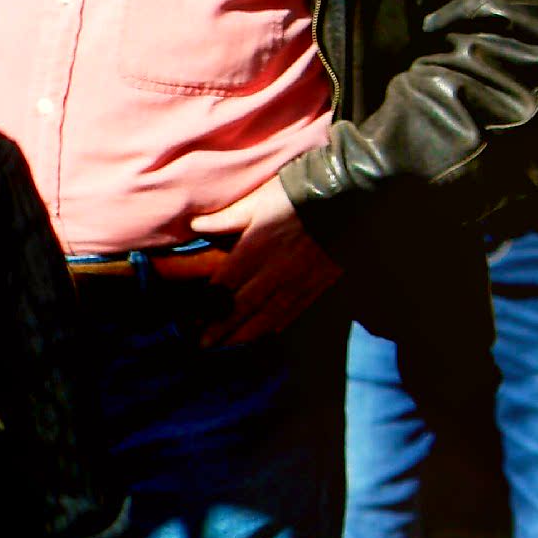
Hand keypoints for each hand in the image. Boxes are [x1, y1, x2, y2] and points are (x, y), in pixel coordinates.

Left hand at [190, 178, 340, 345]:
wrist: (345, 195)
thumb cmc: (295, 193)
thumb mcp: (256, 199)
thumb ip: (225, 218)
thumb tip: (195, 225)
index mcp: (255, 248)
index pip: (225, 285)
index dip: (207, 305)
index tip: (192, 320)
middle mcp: (274, 270)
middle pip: (243, 305)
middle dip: (221, 327)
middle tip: (204, 344)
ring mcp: (298, 279)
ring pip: (269, 313)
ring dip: (247, 332)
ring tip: (230, 344)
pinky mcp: (319, 280)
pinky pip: (296, 308)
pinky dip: (279, 323)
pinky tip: (268, 332)